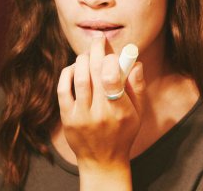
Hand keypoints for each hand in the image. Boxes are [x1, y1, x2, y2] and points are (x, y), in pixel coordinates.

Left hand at [57, 35, 145, 179]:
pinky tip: (75, 68)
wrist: (102, 161)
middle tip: (98, 40)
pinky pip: (64, 89)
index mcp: (121, 111)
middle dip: (97, 51)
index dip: (111, 61)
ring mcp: (82, 116)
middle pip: (96, 74)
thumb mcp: (138, 113)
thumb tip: (135, 62)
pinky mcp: (68, 118)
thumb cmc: (123, 133)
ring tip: (88, 54)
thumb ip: (137, 87)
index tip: (112, 52)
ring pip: (80, 78)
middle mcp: (101, 114)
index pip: (113, 79)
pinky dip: (68, 73)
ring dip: (83, 60)